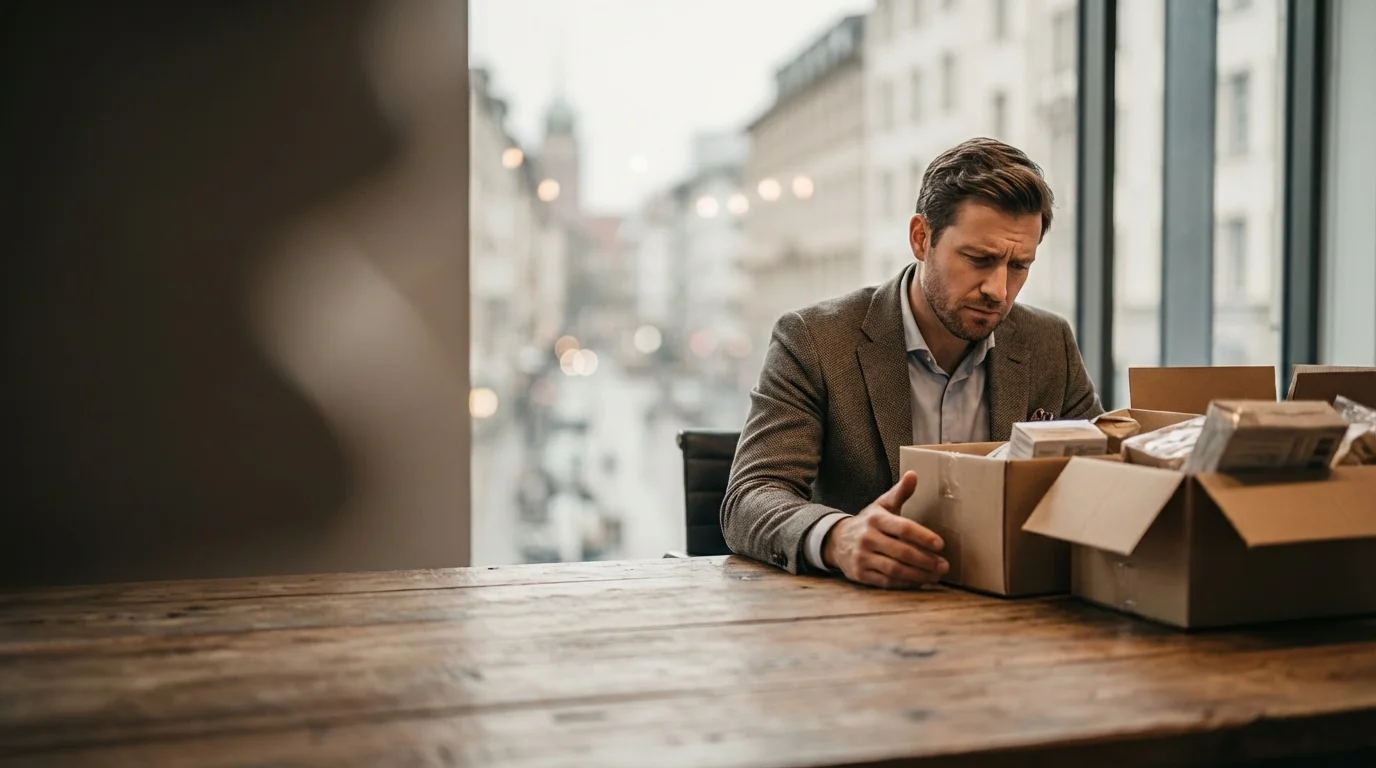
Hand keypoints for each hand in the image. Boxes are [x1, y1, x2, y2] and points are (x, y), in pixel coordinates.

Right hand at [822, 471, 947, 588]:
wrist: (836, 540)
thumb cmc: (868, 522)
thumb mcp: (881, 504)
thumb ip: (900, 492)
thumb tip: (913, 474)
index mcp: (875, 518)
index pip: (903, 528)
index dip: (923, 536)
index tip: (940, 544)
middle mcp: (867, 538)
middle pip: (902, 552)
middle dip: (926, 560)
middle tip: (944, 565)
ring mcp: (862, 557)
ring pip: (895, 569)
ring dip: (919, 574)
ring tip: (936, 575)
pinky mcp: (860, 574)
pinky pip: (886, 581)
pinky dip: (905, 583)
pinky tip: (919, 581)